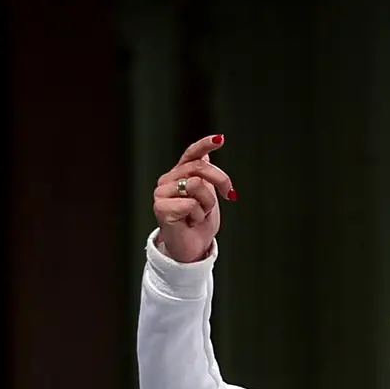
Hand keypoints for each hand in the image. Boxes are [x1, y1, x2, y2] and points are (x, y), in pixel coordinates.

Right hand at [152, 133, 234, 263]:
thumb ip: (204, 176)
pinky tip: (189, 223)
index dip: (205, 144)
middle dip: (221, 181)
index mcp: (179, 175)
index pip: (191, 154)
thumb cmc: (198, 224)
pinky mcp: (161, 207)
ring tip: (198, 215)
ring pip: (197, 185)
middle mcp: (168, 180)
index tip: (220, 139)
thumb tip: (206, 155)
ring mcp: (161, 193)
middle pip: (200, 168)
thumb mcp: (208, 196)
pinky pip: (191, 203)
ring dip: (208, 204)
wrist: (192, 249)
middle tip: (228, 196)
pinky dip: (198, 216)